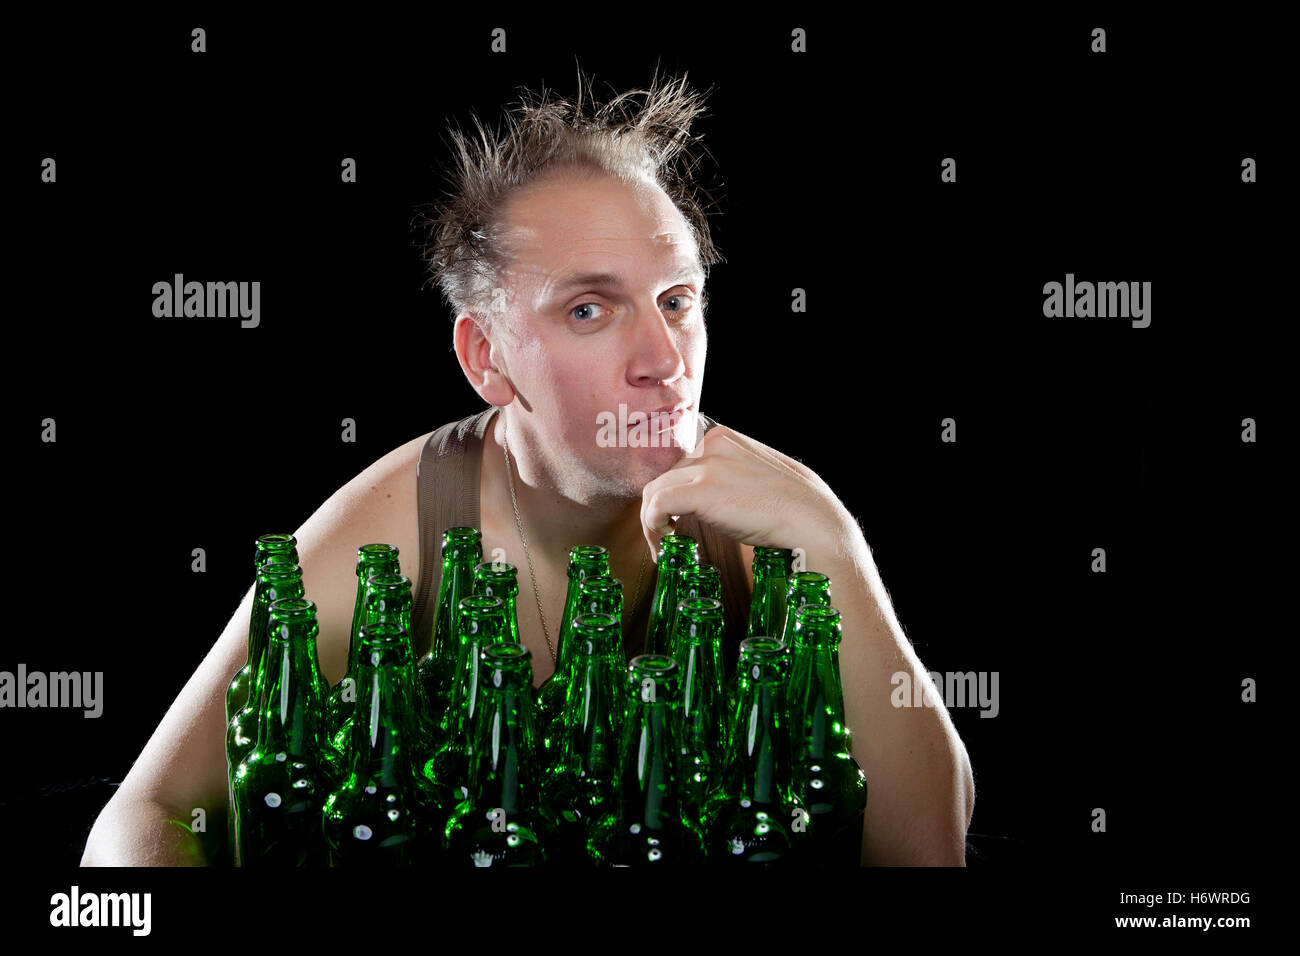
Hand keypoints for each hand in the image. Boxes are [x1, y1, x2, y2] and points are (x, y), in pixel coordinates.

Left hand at [640, 424, 845, 559]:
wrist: (813, 522)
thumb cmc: (796, 507)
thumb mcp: (760, 475)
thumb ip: (733, 474)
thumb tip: (719, 494)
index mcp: (724, 438)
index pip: (680, 465)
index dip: (674, 494)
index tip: (676, 519)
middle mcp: (712, 445)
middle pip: (665, 478)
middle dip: (661, 509)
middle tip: (667, 537)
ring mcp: (707, 466)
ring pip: (654, 491)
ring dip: (651, 522)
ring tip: (665, 546)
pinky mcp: (702, 491)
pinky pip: (656, 505)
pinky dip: (652, 527)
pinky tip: (664, 543)